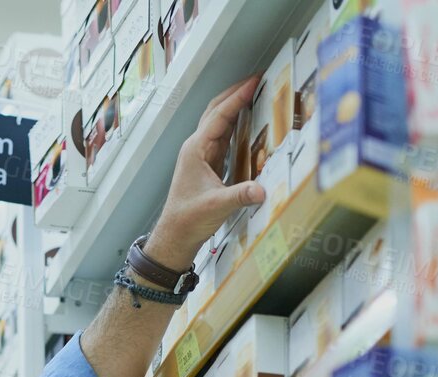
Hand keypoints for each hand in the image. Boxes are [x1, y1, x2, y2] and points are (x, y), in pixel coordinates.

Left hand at [148, 76, 266, 269]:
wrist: (175, 235)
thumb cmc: (188, 219)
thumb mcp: (216, 206)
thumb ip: (240, 196)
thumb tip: (262, 190)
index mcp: (196, 150)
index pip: (219, 115)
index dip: (238, 97)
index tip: (255, 81)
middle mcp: (197, 147)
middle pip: (216, 111)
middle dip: (235, 93)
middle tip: (258, 80)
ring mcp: (201, 155)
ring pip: (218, 122)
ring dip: (235, 106)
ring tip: (256, 93)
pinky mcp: (207, 164)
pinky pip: (222, 137)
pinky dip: (235, 124)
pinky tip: (248, 122)